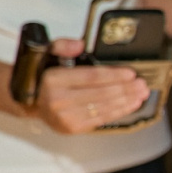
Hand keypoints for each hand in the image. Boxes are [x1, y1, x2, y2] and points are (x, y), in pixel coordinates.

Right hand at [30, 39, 149, 132]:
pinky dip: (118, 112)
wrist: (30, 102)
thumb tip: (80, 44)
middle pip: (100, 93)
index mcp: (53, 79)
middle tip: (142, 84)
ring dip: (126, 101)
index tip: (130, 73)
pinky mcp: (72, 128)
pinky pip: (100, 119)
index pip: (90, 77)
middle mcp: (58, 100)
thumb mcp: (47, 53)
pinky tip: (130, 105)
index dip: (113, 75)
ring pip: (103, 107)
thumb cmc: (44, 77)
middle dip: (125, 89)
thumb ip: (63, 45)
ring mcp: (65, 116)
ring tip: (141, 94)